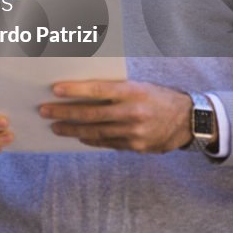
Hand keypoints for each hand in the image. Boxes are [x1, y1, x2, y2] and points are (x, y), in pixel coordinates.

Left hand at [39, 80, 192, 152]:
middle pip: (91, 113)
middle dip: (64, 112)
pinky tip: (78, 136)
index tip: (55, 90)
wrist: (189, 120)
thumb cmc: (157, 97)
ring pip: (96, 131)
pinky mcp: (136, 146)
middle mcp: (133, 112)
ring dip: (72, 129)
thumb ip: (113, 88)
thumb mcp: (138, 86)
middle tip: (44, 111)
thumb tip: (80, 87)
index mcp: (132, 91)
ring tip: (55, 126)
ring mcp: (135, 132)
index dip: (75, 90)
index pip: (97, 89)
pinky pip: (107, 143)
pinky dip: (91, 140)